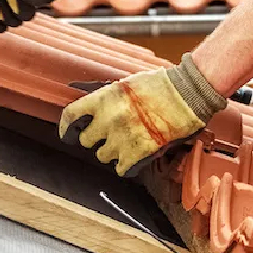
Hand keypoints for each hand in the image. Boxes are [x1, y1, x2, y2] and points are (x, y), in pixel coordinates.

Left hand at [58, 53, 226, 176]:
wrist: (186, 93)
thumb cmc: (160, 85)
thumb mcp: (126, 84)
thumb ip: (106, 98)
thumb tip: (90, 110)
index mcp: (104, 98)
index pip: (70, 116)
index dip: (67, 128)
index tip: (69, 134)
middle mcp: (109, 118)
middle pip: (86, 141)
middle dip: (96, 139)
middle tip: (111, 134)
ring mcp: (122, 137)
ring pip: (103, 156)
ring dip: (113, 152)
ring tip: (129, 141)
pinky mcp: (138, 153)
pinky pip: (121, 169)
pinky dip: (127, 165)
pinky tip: (135, 155)